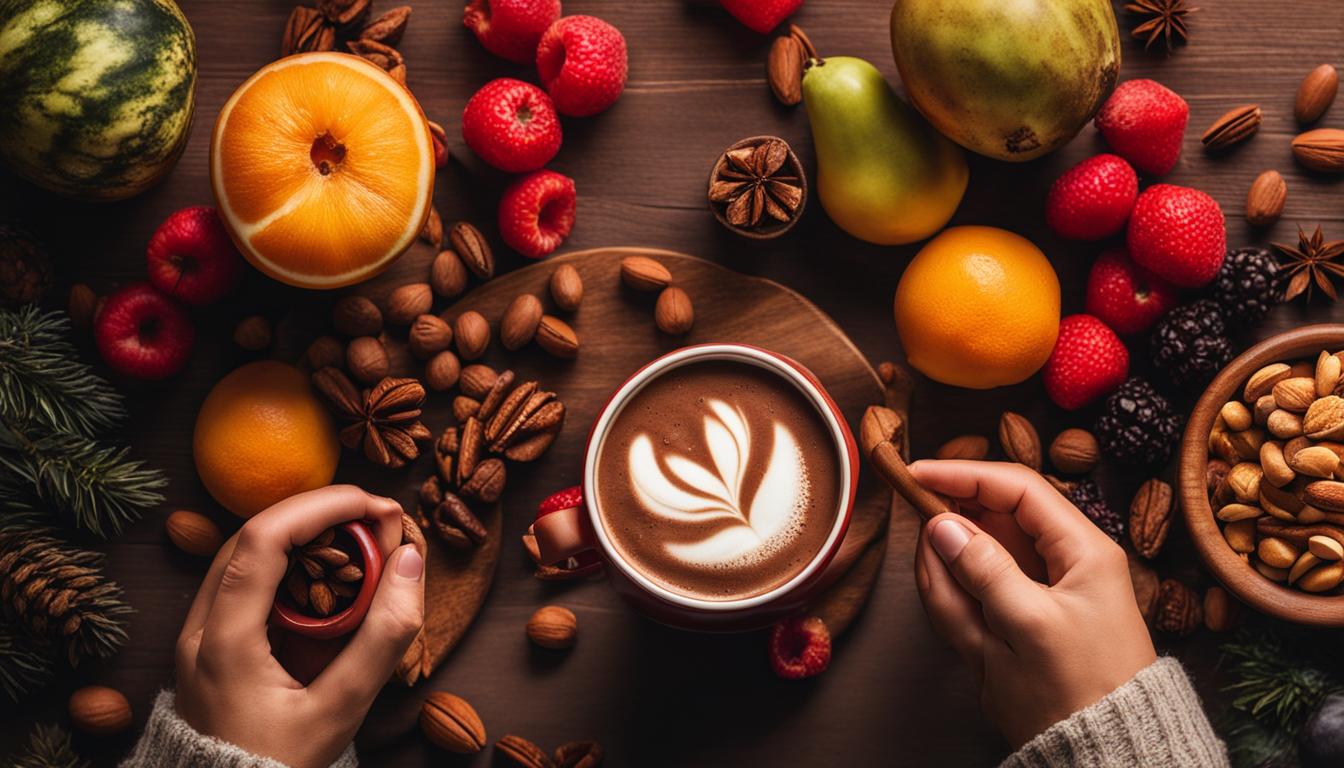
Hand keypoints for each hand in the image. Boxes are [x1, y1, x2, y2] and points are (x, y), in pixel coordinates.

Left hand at [174, 485, 423, 767]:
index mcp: (223, 640)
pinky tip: (326, 571)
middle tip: (376, 517)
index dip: (320, 506)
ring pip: (245, 553)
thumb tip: (411, 561)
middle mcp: (198, 628)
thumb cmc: (279, 767)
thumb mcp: (341, 710)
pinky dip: (288, 560)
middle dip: (317, 512)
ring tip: (358, 536)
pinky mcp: (207, 644)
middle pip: (251, 536)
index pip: (262, 539)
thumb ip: (381, 637)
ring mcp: (197, 635)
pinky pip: (244, 579)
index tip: (373, 503)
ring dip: (302, 533)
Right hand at [909, 460, 1154, 747]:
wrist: (1106, 754)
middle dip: (952, 537)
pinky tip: (965, 633)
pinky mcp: (1018, 618)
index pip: (1017, 487)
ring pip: (975, 560)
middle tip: (925, 555)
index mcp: (1081, 550)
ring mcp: (1037, 590)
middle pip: (991, 521)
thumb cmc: (1081, 692)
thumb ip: (985, 570)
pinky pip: (975, 595)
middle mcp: (1060, 562)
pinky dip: (957, 605)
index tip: (917, 473)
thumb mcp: (1031, 626)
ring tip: (965, 625)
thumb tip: (942, 525)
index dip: (965, 474)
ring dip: (952, 581)